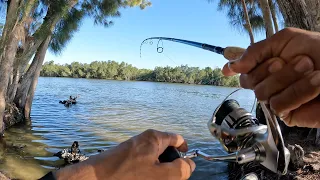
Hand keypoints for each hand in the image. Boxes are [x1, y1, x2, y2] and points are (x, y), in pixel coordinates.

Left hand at [53, 129, 195, 179]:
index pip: (177, 138)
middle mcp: (144, 138)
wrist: (95, 177)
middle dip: (171, 162)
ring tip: (156, 178)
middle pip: (166, 147)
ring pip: (154, 156)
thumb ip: (179, 170)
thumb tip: (190, 165)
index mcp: (155, 138)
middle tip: (170, 177)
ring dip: (159, 168)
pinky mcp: (125, 154)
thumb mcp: (159, 175)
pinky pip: (143, 160)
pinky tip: (144, 177)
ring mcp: (134, 146)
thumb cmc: (128, 175)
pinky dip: (148, 169)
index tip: (186, 163)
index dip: (185, 150)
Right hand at [222, 27, 319, 127]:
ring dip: (288, 79)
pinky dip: (298, 93)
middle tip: (292, 60)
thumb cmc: (319, 50)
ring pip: (262, 94)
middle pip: (248, 81)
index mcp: (266, 63)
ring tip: (310, 68)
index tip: (227, 69)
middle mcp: (268, 81)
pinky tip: (315, 84)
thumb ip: (256, 51)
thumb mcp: (285, 40)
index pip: (242, 69)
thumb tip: (232, 66)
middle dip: (269, 69)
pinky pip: (278, 105)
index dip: (233, 68)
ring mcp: (276, 98)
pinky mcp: (287, 114)